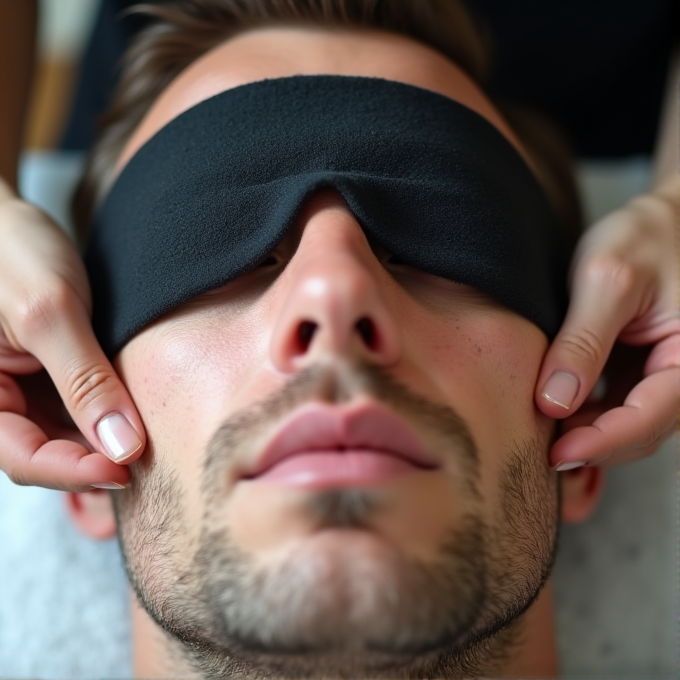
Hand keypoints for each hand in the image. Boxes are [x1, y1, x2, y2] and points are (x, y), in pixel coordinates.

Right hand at [0, 178, 144, 490]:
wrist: (5, 217)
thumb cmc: (12, 250)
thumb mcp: (50, 312)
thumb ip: (84, 381)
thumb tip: (121, 447)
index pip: (22, 457)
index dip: (75, 472)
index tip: (127, 469)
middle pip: (44, 454)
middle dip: (95, 463)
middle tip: (147, 463)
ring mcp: (20, 389)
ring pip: (63, 438)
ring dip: (103, 444)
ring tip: (147, 445)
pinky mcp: (45, 376)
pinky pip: (74, 411)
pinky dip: (104, 417)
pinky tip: (134, 417)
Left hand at [536, 181, 678, 468]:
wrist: (662, 220)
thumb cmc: (644, 237)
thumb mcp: (607, 280)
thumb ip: (583, 341)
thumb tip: (553, 402)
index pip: (650, 417)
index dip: (603, 441)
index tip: (559, 453)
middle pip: (640, 431)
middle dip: (592, 445)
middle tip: (539, 451)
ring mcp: (664, 376)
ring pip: (628, 426)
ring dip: (587, 434)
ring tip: (542, 434)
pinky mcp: (642, 372)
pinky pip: (618, 407)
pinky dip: (588, 416)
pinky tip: (556, 413)